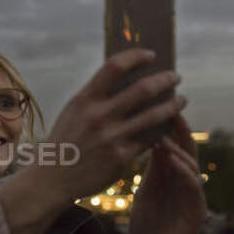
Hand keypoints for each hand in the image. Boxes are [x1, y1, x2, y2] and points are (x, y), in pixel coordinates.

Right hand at [44, 48, 185, 200]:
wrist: (52, 178)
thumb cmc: (64, 141)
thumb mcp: (73, 112)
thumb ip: (96, 97)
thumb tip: (125, 79)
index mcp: (84, 100)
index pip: (114, 67)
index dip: (136, 56)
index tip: (151, 55)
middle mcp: (99, 116)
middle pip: (142, 89)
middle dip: (165, 80)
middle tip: (175, 77)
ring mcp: (111, 138)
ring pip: (154, 115)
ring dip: (173, 105)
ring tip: (181, 100)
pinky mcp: (121, 158)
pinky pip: (150, 139)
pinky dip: (162, 130)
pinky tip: (169, 125)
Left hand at [129, 115, 206, 233]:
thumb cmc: (147, 221)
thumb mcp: (146, 188)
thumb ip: (152, 166)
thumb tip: (148, 134)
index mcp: (172, 175)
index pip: (174, 143)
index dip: (170, 124)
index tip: (159, 103)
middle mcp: (186, 181)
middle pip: (187, 149)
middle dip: (180, 129)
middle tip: (170, 109)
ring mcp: (193, 196)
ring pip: (192, 165)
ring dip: (179, 149)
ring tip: (165, 136)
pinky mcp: (196, 213)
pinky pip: (193, 188)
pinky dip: (184, 173)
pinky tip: (174, 162)